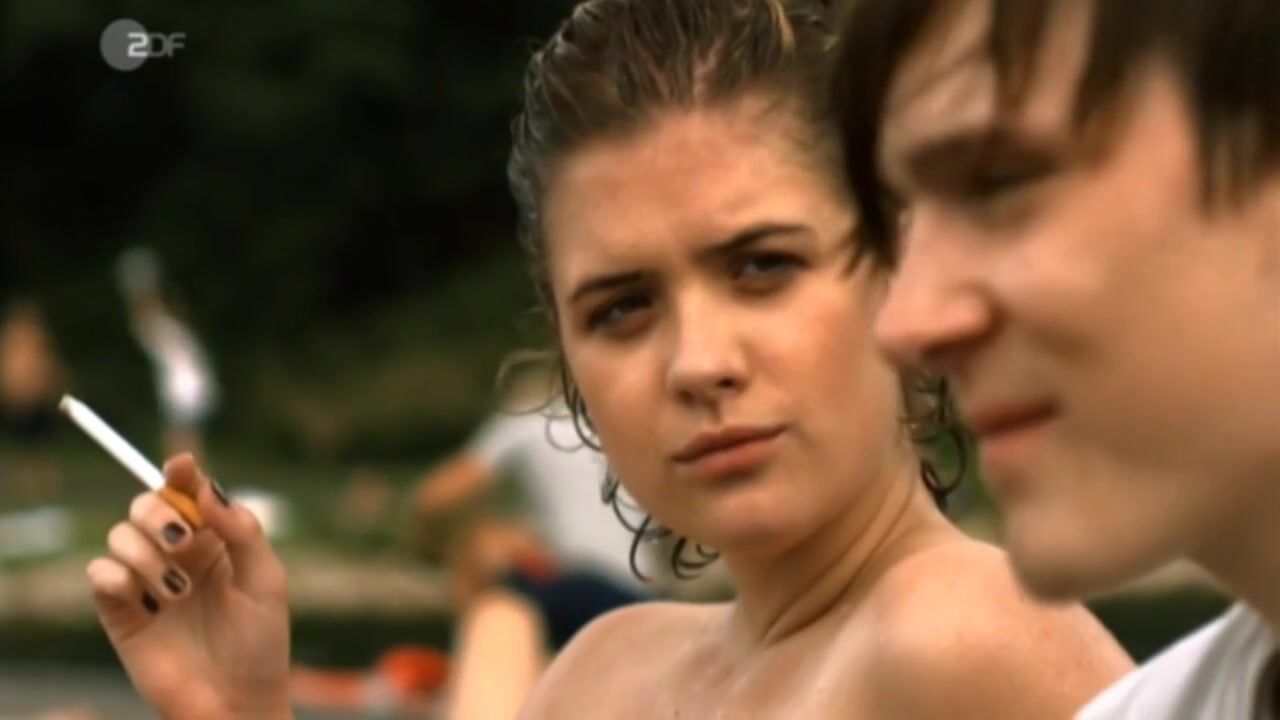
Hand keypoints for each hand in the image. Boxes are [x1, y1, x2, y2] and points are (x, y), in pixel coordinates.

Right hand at [86, 453, 291, 718]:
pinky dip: (115, 577)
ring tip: (177, 595)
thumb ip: (242, 532)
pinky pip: (99, 574)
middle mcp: (179, 555)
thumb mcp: (266, 582)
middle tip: (181, 542)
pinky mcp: (121, 612)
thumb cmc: (260, 645)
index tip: (181, 465)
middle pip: (147, 504)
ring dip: (146, 556)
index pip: (191, 494)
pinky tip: (143, 600)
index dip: (182, 473)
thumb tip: (210, 489)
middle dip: (157, 513)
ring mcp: (147, 582)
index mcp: (216, 541)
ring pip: (121, 535)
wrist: (234, 703)